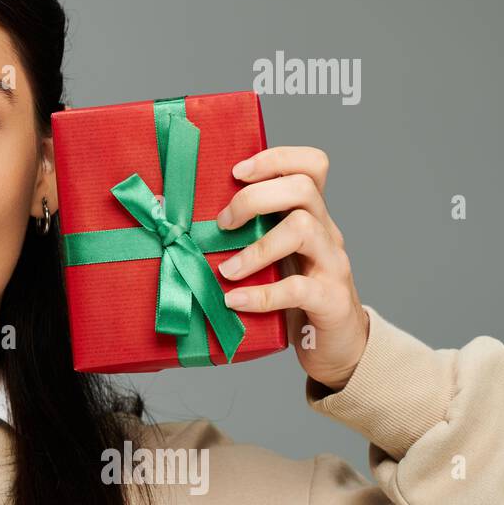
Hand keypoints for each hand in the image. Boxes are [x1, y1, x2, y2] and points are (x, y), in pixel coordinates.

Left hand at [212, 146, 368, 392]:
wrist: (337, 346)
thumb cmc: (291, 297)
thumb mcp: (269, 259)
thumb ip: (237, 237)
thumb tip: (166, 213)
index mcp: (311, 215)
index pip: (311, 166)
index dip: (275, 158)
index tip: (236, 172)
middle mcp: (326, 232)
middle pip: (303, 188)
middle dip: (255, 198)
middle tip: (223, 224)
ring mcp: (332, 265)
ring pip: (304, 228)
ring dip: (256, 247)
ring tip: (227, 271)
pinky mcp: (331, 300)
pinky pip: (299, 288)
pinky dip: (262, 294)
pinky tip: (234, 301)